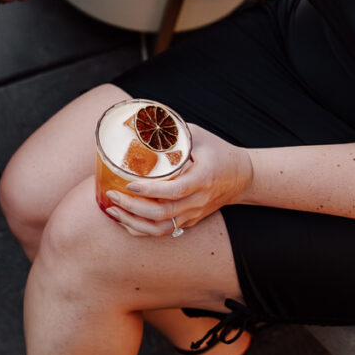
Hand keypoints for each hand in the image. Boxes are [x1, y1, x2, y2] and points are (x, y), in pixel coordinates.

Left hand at [103, 124, 252, 236]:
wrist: (243, 178)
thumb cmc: (219, 152)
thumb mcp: (199, 136)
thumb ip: (174, 132)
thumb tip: (143, 123)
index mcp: (202, 179)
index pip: (174, 190)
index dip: (150, 191)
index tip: (129, 183)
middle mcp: (198, 201)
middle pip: (162, 213)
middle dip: (132, 207)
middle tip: (112, 195)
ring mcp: (193, 214)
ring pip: (160, 228)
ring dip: (133, 223)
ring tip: (112, 210)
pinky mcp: (189, 221)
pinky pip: (163, 230)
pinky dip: (142, 229)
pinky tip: (124, 220)